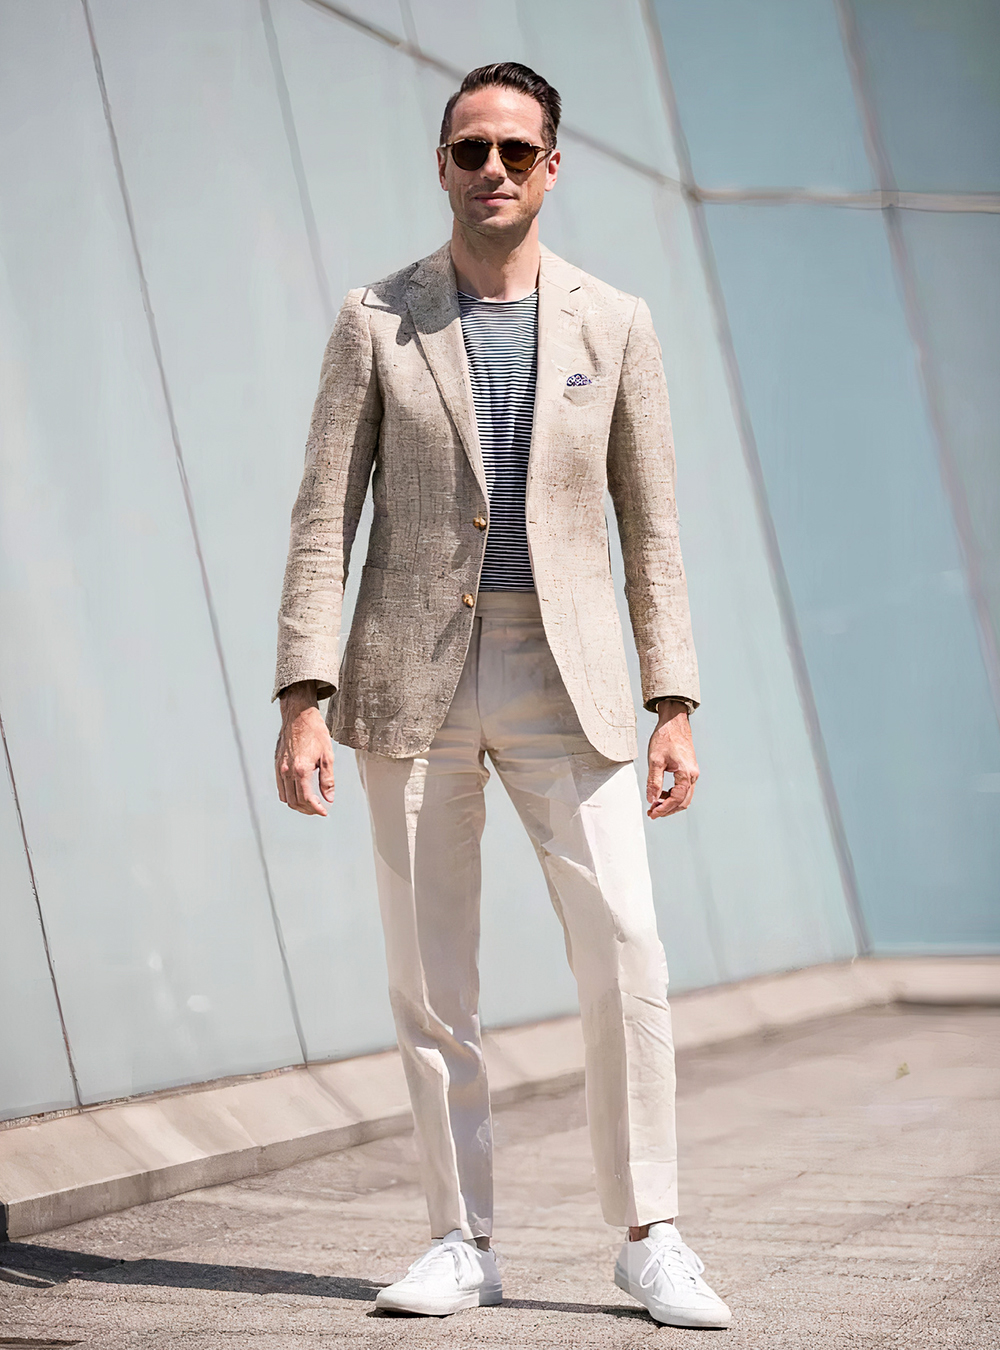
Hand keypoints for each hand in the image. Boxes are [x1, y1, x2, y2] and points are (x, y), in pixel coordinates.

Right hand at [275, 681, 334, 815]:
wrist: (298, 715)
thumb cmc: (315, 732)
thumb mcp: (327, 755)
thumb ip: (328, 779)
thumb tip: (329, 798)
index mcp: (301, 769)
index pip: (307, 799)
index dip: (316, 809)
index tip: (324, 812)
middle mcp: (287, 771)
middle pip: (294, 801)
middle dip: (307, 809)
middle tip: (319, 809)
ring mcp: (280, 768)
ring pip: (285, 797)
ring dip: (297, 804)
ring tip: (310, 804)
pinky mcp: (276, 764)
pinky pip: (280, 787)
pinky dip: (288, 795)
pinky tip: (298, 793)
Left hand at [646, 700, 698, 819]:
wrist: (674, 722)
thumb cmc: (666, 738)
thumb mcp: (655, 761)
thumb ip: (654, 782)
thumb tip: (651, 799)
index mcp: (685, 774)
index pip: (676, 799)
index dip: (664, 809)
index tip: (653, 813)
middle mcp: (692, 775)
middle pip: (683, 802)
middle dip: (668, 810)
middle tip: (653, 812)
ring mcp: (692, 773)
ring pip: (684, 797)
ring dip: (670, 803)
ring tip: (655, 804)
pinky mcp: (689, 770)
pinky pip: (683, 789)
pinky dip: (673, 795)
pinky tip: (661, 793)